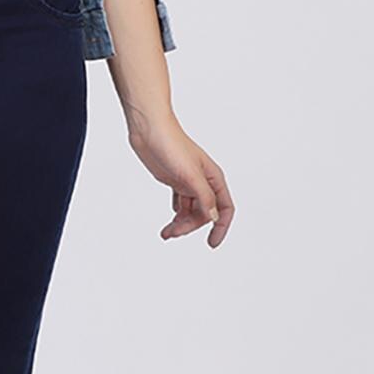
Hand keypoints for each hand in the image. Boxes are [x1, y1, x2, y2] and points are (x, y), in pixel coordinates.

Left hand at [130, 118, 233, 247]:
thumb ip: (204, 197)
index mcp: (213, 177)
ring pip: (191, 210)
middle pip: (204, 213)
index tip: (211, 243)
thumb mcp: (189, 175)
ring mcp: (188, 181)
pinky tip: (171, 219)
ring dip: (180, 223)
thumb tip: (213, 217)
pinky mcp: (174, 179)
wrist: (148, 129)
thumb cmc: (171, 144)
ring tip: (166, 233)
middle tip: (172, 233)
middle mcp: (203, 180)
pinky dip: (176, 213)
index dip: (220, 227)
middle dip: (190, 226)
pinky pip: (180, 203)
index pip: (225, 208)